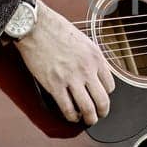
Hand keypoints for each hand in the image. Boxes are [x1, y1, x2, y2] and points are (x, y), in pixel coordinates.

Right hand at [14, 2, 114, 124]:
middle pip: (102, 100)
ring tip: (88, 120)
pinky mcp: (54, 85)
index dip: (106, 94)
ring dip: (90, 118)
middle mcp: (86, 69)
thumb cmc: (57, 30)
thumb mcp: (84, 41)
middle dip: (103, 112)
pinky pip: (67, 108)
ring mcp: (71, 78)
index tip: (101, 96)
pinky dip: (71, 116)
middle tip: (100, 115)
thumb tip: (97, 74)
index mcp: (96, 58)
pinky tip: (71, 116)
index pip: (110, 85)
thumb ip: (92, 59)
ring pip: (87, 108)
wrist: (36, 27)